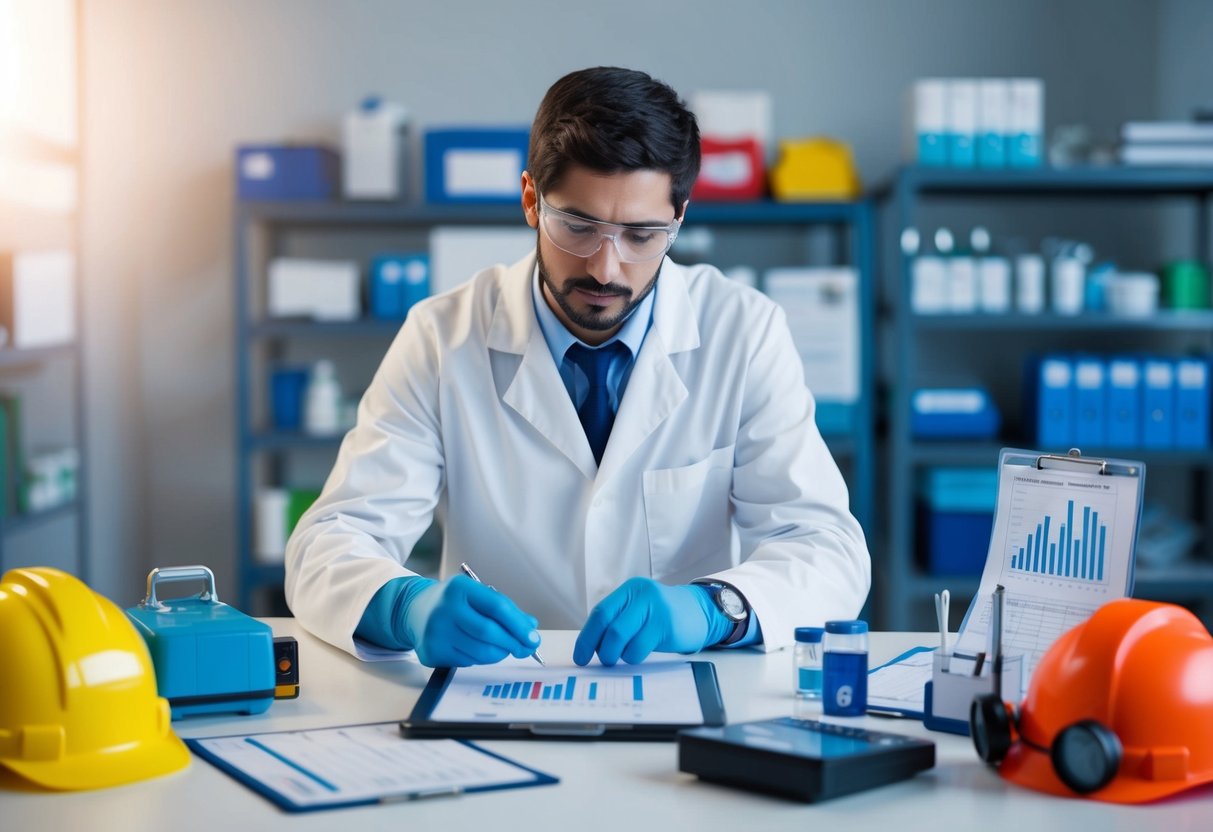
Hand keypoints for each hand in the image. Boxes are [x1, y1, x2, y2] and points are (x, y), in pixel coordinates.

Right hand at [403, 574, 540, 666]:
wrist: (414, 611)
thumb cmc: (453, 602)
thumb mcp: (476, 596)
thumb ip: (504, 609)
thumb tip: (530, 627)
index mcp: (460, 589)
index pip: (497, 606)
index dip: (519, 624)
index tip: (533, 638)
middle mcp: (445, 609)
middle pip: (489, 632)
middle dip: (513, 643)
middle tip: (526, 649)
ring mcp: (436, 632)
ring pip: (480, 652)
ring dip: (499, 653)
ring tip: (504, 649)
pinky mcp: (431, 652)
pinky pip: (467, 661)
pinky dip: (481, 659)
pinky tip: (479, 649)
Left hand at [573, 577, 725, 665]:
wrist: (699, 612)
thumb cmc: (662, 615)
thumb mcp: (638, 609)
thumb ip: (617, 620)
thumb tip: (589, 646)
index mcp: (629, 590)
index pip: (600, 613)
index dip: (587, 637)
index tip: (580, 656)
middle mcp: (641, 595)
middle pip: (609, 627)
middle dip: (601, 650)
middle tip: (603, 661)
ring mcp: (655, 609)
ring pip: (621, 639)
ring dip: (618, 655)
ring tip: (624, 656)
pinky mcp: (666, 625)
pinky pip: (639, 649)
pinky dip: (633, 657)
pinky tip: (639, 653)